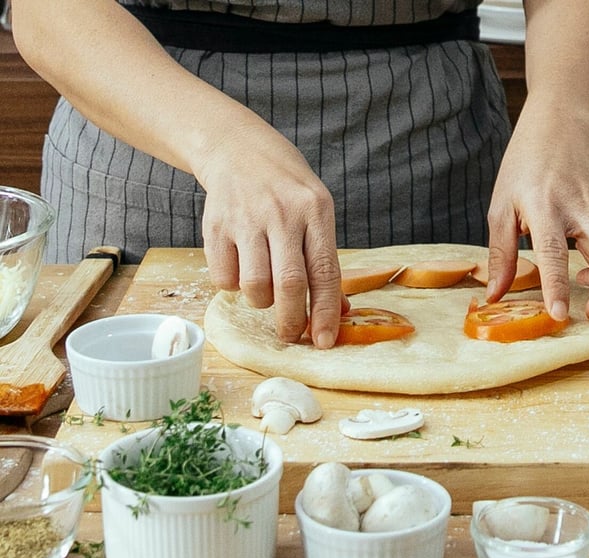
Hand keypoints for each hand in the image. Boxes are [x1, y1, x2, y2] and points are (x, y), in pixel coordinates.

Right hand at [195, 121, 343, 348]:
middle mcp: (281, 214)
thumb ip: (324, 260)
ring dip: (262, 302)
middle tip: (291, 335)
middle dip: (292, 321)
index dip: (325, 312)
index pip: (324, 272)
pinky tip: (241, 270)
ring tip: (266, 291)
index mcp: (315, 211)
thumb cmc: (286, 190)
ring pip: (255, 286)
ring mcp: (246, 219)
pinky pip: (224, 278)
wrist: (238, 150)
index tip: (324, 341)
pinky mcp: (215, 226)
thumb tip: (338, 312)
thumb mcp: (316, 212)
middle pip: (289, 284)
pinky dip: (234, 287)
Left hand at [486, 104, 588, 320]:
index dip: (557, 287)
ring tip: (587, 282)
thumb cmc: (524, 168)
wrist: (560, 126)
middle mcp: (581, 205)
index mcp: (545, 207)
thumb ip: (501, 256)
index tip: (560, 315)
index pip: (554, 253)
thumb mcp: (501, 208)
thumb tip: (495, 296)